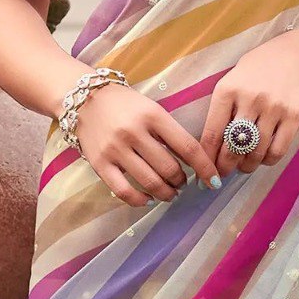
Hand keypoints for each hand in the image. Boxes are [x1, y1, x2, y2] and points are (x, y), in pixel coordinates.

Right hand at [75, 83, 221, 207]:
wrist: (85, 98)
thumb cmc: (125, 105)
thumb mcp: (152, 109)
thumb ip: (170, 132)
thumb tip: (193, 162)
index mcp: (154, 115)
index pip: (187, 147)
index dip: (205, 167)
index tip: (214, 180)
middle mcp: (135, 132)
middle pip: (169, 168)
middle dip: (182, 181)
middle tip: (183, 182)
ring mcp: (116, 149)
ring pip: (150, 182)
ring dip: (166, 192)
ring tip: (170, 192)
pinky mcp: (100, 163)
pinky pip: (124, 191)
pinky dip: (140, 200)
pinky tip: (148, 199)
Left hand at [200, 33, 298, 179]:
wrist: (297, 55)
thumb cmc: (258, 69)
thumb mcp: (232, 80)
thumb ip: (221, 109)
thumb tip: (209, 147)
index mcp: (227, 90)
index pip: (211, 133)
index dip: (206, 158)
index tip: (203, 171)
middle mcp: (250, 99)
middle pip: (232, 148)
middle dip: (224, 167)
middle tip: (222, 174)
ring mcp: (273, 108)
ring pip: (255, 153)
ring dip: (246, 166)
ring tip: (243, 166)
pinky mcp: (293, 116)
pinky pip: (277, 151)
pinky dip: (267, 160)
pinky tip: (262, 157)